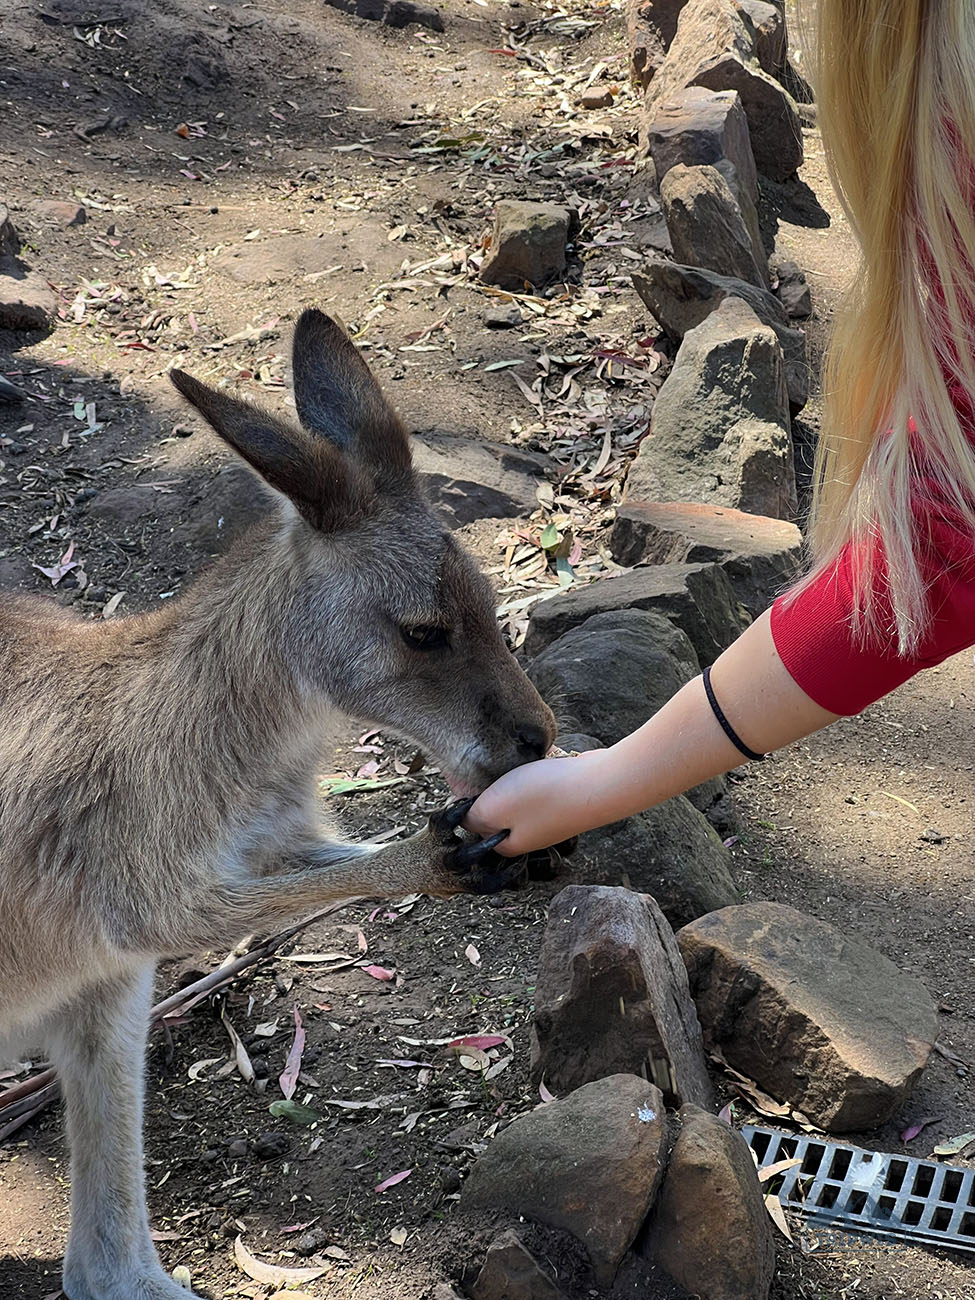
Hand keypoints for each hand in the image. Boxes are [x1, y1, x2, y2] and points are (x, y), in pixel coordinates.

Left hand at [464, 750, 607, 856]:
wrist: (600, 783)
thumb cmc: (545, 795)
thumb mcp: (494, 807)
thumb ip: (472, 818)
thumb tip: (463, 822)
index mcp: (508, 846)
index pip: (476, 829)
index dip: (471, 804)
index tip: (474, 784)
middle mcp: (530, 837)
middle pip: (499, 814)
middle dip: (495, 793)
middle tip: (498, 774)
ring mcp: (549, 820)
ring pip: (520, 800)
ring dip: (516, 782)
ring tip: (521, 769)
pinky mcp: (564, 802)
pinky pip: (540, 790)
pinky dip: (536, 777)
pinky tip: (541, 766)